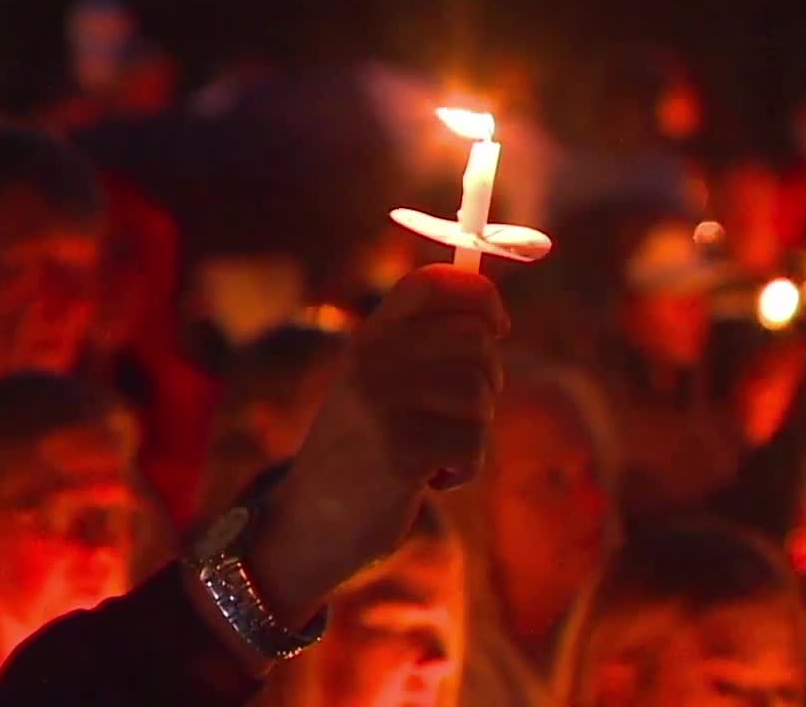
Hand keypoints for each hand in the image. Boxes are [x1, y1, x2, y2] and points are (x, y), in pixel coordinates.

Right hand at [249, 264, 506, 626]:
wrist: (308, 523)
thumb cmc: (363, 451)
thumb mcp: (380, 383)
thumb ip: (423, 344)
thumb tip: (491, 313)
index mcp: (369, 335)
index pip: (437, 282)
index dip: (482, 298)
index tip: (497, 329)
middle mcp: (371, 358)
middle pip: (476, 340)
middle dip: (487, 382)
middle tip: (458, 416)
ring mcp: (382, 402)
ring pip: (480, 397)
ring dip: (474, 434)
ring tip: (435, 453)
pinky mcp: (398, 450)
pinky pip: (472, 445)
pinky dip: (464, 469)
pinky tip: (429, 480)